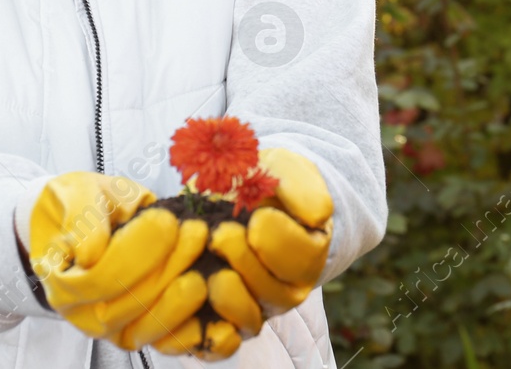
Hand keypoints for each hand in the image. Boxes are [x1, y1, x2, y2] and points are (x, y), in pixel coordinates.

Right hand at [26, 171, 199, 340]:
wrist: (89, 222)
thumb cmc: (84, 206)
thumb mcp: (76, 193)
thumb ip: (81, 218)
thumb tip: (90, 254)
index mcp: (61, 279)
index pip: (100, 277)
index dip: (135, 250)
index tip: (165, 218)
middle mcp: (83, 313)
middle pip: (129, 303)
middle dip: (168, 265)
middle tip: (197, 230)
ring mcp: (113, 328)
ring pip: (150, 325)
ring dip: (183, 294)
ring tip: (206, 256)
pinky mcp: (142, 332)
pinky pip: (168, 342)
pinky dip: (193, 329)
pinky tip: (215, 305)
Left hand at [126, 148, 334, 359]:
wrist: (237, 200)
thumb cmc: (264, 184)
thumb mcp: (285, 170)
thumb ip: (302, 187)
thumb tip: (316, 217)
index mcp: (309, 250)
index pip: (303, 256)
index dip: (280, 241)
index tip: (257, 217)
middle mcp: (288, 287)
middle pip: (275, 291)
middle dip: (247, 262)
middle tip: (222, 232)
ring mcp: (258, 307)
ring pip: (250, 317)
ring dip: (228, 294)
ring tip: (207, 268)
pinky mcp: (226, 321)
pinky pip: (223, 339)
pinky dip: (209, 331)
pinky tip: (194, 300)